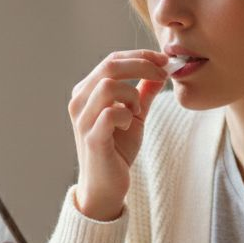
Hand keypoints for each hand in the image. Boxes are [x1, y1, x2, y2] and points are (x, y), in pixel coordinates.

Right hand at [68, 50, 168, 220]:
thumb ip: (144, 93)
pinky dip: (127, 115)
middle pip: (109, 65)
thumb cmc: (117, 150)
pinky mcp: (92, 138)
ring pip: (108, 85)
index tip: (164, 60)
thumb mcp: (134, 116)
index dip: (140, 56)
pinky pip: (111, 114)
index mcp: (87, 91)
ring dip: (132, 94)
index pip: (112, 60)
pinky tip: (130, 124)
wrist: (106, 186)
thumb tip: (161, 71)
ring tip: (138, 110)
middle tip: (163, 74)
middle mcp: (79, 101)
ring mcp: (82, 119)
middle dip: (142, 65)